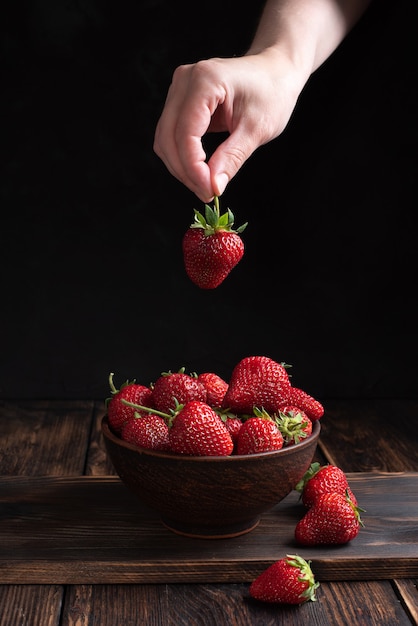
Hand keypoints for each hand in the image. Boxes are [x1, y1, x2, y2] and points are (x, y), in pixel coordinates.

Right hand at [153, 52, 303, 201]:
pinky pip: (170, 134)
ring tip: (205, 184)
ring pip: (164, 139)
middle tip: (207, 193)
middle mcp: (185, 80)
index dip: (193, 168)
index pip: (185, 134)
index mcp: (205, 81)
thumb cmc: (272, 92)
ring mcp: (179, 88)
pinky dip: (182, 156)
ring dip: (180, 167)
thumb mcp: (257, 129)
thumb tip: (213, 186)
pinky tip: (200, 170)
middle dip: (185, 171)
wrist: (275, 70)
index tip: (208, 191)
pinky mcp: (180, 100)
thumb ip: (232, 157)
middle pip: (168, 137)